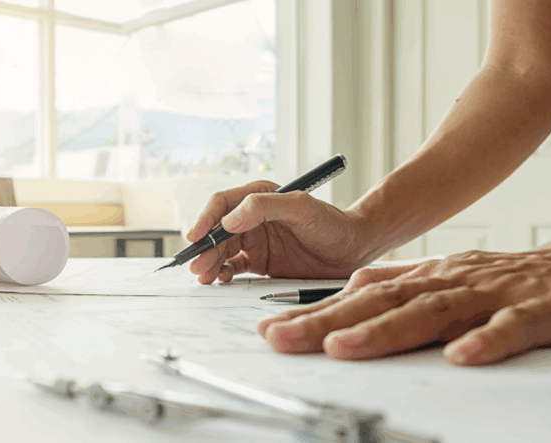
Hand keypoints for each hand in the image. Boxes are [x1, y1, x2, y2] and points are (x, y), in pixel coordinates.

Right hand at [185, 180, 371, 283]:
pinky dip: (222, 274)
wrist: (354, 250)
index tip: (196, 236)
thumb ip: (264, 206)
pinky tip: (220, 280)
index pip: (222, 204)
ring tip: (204, 277)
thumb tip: (229, 219)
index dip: (205, 219)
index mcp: (259, 197)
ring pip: (221, 250)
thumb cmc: (333, 224)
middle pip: (217, 231)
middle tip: (197, 266)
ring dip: (210, 262)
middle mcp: (252, 218)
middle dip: (204, 248)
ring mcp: (255, 240)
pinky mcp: (260, 262)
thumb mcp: (302, 208)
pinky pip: (233, 267)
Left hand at [257, 235, 550, 364]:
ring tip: (340, 348)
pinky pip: (510, 329)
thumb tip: (353, 285)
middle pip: (382, 302)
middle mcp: (453, 281)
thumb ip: (405, 280)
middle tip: (280, 339)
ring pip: (433, 313)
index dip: (314, 312)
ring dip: (384, 330)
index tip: (270, 329)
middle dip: (326, 322)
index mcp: (431, 276)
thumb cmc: (520, 276)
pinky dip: (483, 342)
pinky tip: (456, 358)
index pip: (362, 295)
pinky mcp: (539, 312)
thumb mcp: (453, 275)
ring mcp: (494, 295)